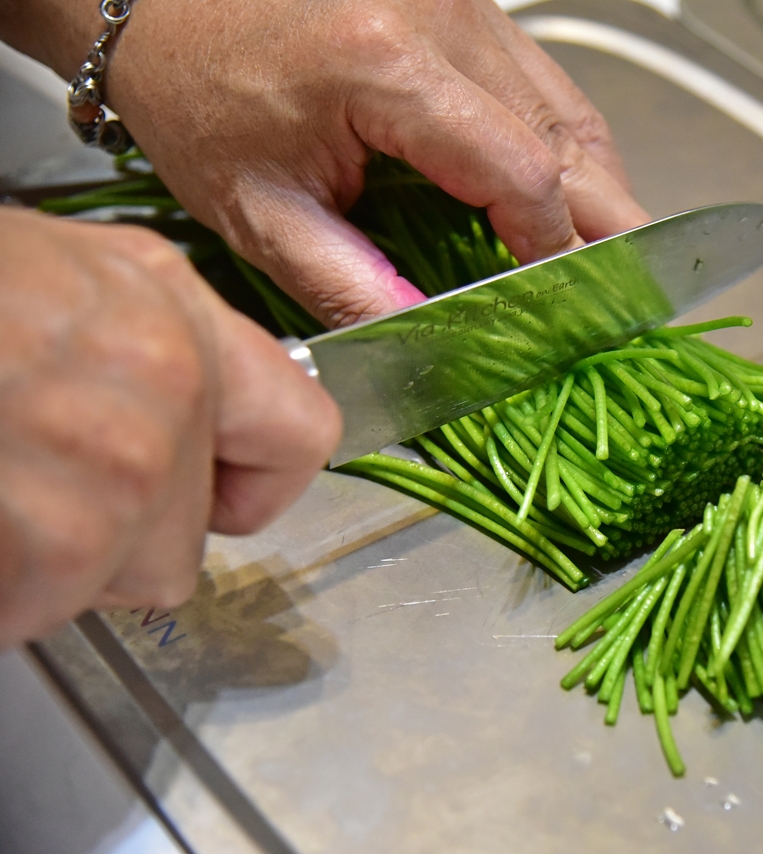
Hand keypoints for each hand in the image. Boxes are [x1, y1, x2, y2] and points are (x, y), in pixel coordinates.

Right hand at [0, 209, 340, 646]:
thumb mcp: (70, 274)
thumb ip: (156, 348)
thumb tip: (202, 418)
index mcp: (176, 317)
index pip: (302, 435)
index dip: (253, 483)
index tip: (217, 493)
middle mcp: (162, 391)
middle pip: (188, 546)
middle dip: (115, 539)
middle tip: (34, 481)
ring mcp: (106, 476)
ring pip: (107, 586)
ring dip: (41, 563)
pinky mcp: (50, 551)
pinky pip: (33, 611)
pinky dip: (0, 587)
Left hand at [89, 0, 648, 327]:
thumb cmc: (194, 87)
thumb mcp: (258, 211)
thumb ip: (351, 287)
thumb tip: (438, 341)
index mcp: (386, 65)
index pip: (521, 173)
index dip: (553, 252)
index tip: (560, 310)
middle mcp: (444, 18)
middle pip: (574, 136)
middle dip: (610, 226)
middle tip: (633, 294)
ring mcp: (464, 3)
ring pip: (574, 109)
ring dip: (599, 189)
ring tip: (608, 259)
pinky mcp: (467, 5)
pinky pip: (547, 86)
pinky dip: (569, 151)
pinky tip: (568, 198)